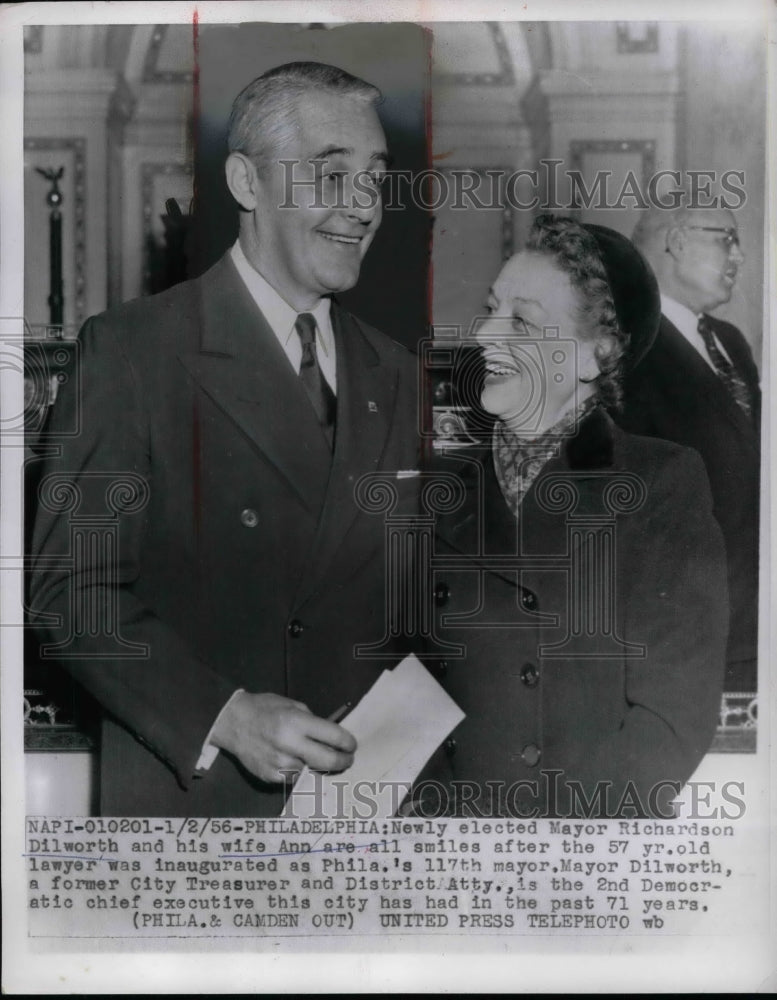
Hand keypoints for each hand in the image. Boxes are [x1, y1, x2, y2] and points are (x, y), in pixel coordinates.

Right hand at [209, 692, 356, 782]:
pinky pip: (294, 777)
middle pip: (328, 760)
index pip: (334, 737)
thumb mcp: (291, 705)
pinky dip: (299, 771)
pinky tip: (294, 761)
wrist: (232, 723)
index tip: (352, 746)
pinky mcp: (270, 776)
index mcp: (296, 722)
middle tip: (348, 759)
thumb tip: (332, 737)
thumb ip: (312, 722)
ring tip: (316, 757)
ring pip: (312, 771)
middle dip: (343, 761)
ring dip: (317, 766)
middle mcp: (289, 744)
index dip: (348, 743)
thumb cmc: (265, 709)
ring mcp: (279, 763)